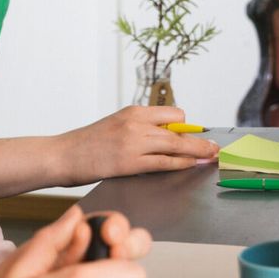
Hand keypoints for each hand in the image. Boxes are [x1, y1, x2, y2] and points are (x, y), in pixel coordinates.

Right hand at [63, 105, 220, 182]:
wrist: (62, 155)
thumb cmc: (88, 143)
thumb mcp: (115, 126)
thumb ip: (139, 129)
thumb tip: (164, 138)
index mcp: (133, 111)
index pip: (172, 114)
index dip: (185, 127)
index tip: (194, 136)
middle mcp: (136, 123)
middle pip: (179, 130)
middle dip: (200, 140)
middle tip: (216, 147)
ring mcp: (133, 143)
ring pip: (175, 147)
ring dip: (198, 152)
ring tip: (212, 156)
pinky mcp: (129, 163)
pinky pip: (163, 163)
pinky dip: (181, 164)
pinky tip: (191, 166)